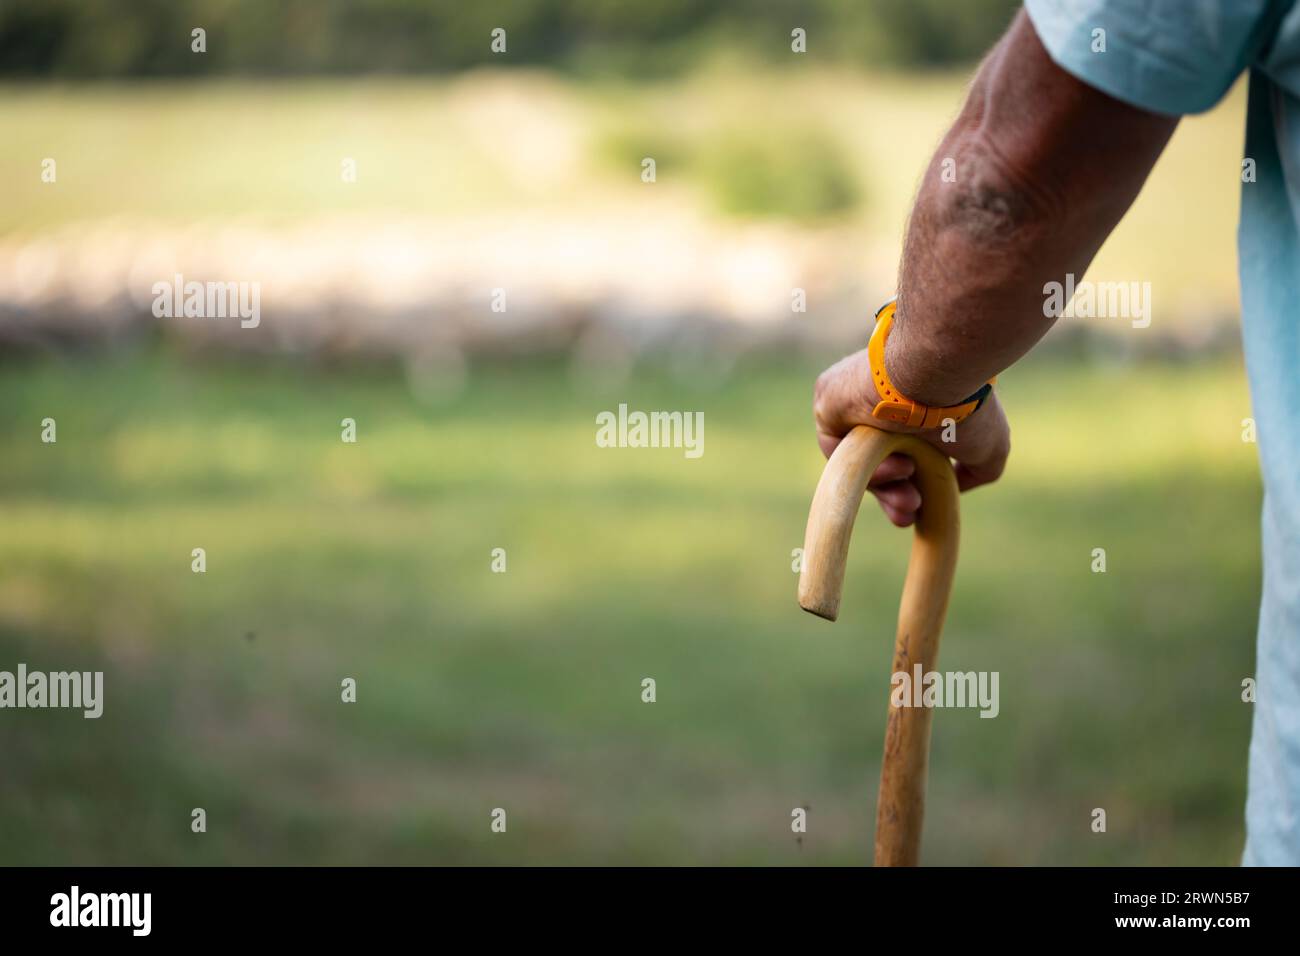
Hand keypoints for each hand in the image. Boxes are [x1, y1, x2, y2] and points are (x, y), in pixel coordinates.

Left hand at [813, 348, 1009, 526]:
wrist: (939, 375)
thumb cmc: (967, 409)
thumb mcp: (989, 445)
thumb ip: (977, 469)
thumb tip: (959, 484)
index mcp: (914, 409)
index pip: (902, 455)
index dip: (907, 489)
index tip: (917, 512)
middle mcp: (882, 402)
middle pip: (876, 461)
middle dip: (893, 495)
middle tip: (908, 514)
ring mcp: (853, 399)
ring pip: (858, 458)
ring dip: (884, 484)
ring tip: (911, 495)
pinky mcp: (829, 397)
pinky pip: (838, 445)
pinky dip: (862, 465)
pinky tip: (895, 467)